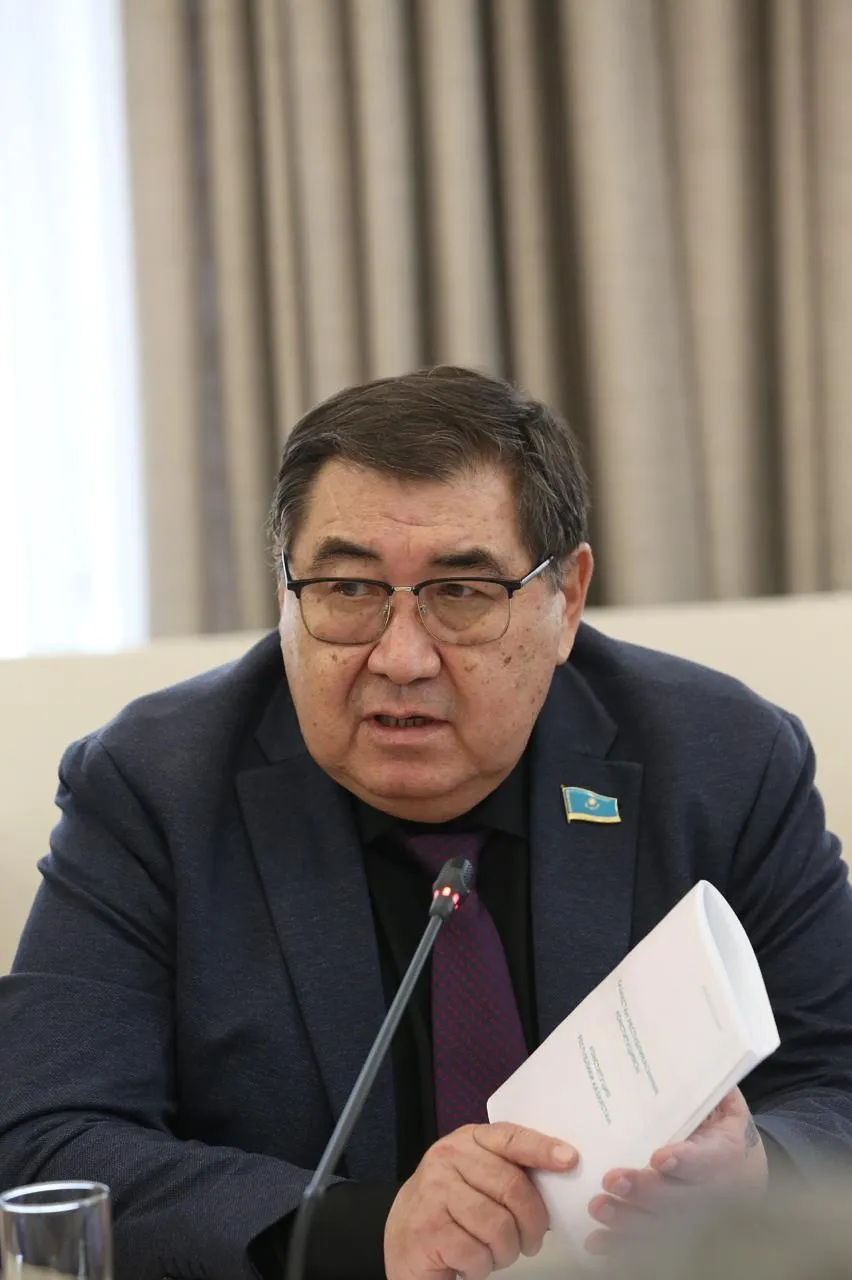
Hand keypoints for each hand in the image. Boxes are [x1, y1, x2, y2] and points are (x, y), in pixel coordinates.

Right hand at [384, 1121, 577, 1279]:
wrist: (401, 1236)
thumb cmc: (450, 1207)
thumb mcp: (477, 1176)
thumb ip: (507, 1171)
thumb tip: (557, 1177)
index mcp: (468, 1140)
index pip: (510, 1138)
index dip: (542, 1148)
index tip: (569, 1160)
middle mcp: (449, 1158)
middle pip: (512, 1187)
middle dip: (532, 1223)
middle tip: (531, 1241)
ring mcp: (435, 1191)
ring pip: (498, 1224)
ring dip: (507, 1250)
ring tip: (497, 1252)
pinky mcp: (428, 1228)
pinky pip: (476, 1251)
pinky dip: (483, 1266)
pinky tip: (473, 1261)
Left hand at [586, 1087, 767, 1254]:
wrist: (747, 1170)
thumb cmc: (722, 1126)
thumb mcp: (724, 1100)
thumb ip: (704, 1085)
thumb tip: (680, 1050)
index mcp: (727, 1152)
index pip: (709, 1159)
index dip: (686, 1161)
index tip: (660, 1158)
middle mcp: (715, 1192)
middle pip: (681, 1199)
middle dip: (646, 1191)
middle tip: (612, 1181)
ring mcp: (697, 1217)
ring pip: (664, 1225)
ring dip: (629, 1222)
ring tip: (598, 1209)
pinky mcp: (679, 1233)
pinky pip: (652, 1244)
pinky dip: (623, 1247)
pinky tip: (597, 1244)